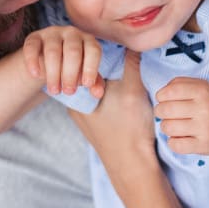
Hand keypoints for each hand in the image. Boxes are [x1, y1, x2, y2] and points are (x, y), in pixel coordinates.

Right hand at [23, 26, 104, 97]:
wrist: (47, 60)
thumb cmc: (72, 67)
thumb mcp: (84, 74)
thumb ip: (93, 82)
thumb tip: (98, 93)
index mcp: (88, 40)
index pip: (93, 50)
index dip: (91, 67)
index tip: (86, 85)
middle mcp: (72, 33)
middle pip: (72, 51)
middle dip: (70, 74)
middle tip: (68, 92)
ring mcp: (52, 33)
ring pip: (53, 51)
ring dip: (53, 73)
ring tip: (54, 91)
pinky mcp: (34, 37)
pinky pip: (32, 47)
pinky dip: (33, 61)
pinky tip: (36, 75)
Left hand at [69, 53, 158, 186]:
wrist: (133, 166)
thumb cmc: (130, 129)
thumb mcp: (133, 89)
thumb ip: (132, 62)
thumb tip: (133, 41)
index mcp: (77, 95)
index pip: (82, 64)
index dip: (99, 52)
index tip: (117, 50)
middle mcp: (76, 106)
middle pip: (88, 75)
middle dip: (105, 67)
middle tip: (123, 63)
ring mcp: (85, 117)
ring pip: (95, 89)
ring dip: (110, 82)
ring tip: (128, 80)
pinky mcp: (96, 126)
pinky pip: (101, 102)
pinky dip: (112, 96)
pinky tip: (127, 98)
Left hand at [154, 77, 208, 155]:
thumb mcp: (202, 86)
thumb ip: (179, 84)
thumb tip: (160, 95)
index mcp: (202, 91)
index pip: (168, 92)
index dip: (161, 96)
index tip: (164, 100)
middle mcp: (204, 108)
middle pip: (165, 110)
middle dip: (160, 112)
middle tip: (166, 114)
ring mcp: (205, 128)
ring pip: (168, 127)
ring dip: (166, 127)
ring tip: (173, 125)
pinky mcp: (204, 145)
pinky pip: (175, 145)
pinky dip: (172, 142)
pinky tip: (179, 138)